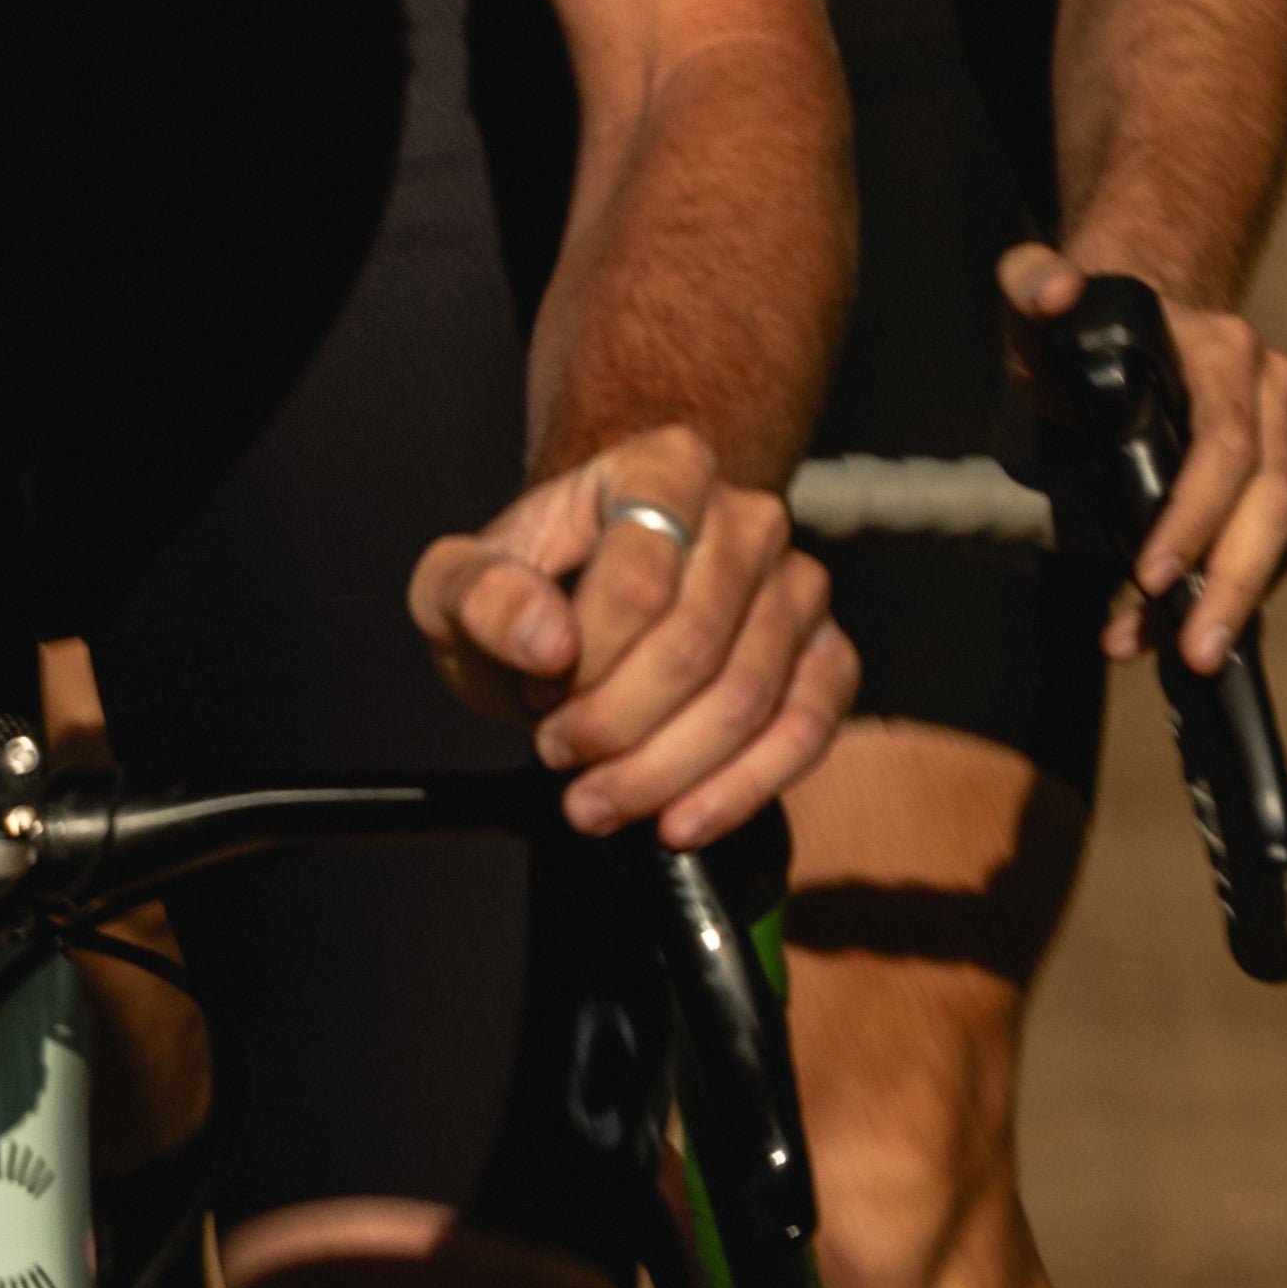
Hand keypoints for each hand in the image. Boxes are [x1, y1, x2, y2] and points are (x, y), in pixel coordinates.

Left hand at [408, 426, 854, 848]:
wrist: (582, 601)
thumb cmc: (528, 585)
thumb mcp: (461, 582)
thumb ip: (480, 596)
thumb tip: (547, 641)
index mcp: (663, 468)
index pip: (637, 579)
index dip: (582, 660)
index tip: (536, 693)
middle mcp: (747, 517)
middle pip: (693, 645)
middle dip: (616, 726)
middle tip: (559, 755)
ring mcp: (796, 587)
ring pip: (748, 699)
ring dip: (663, 771)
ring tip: (596, 799)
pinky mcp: (825, 656)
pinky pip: (807, 731)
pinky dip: (741, 791)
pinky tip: (680, 819)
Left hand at [1000, 245, 1286, 670]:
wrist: (1145, 319)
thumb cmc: (1082, 326)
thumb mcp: (1035, 301)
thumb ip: (1028, 284)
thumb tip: (1053, 291)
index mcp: (1223, 349)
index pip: (1224, 445)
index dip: (1193, 516)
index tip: (1147, 577)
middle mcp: (1277, 384)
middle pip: (1273, 500)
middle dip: (1232, 584)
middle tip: (1194, 654)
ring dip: (1235, 598)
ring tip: (1179, 654)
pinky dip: (1245, 585)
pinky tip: (1187, 623)